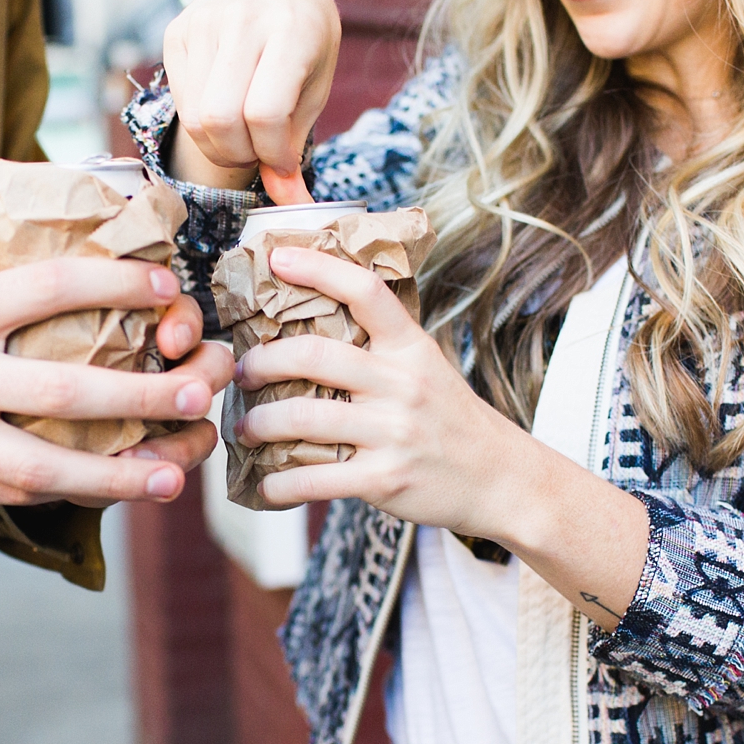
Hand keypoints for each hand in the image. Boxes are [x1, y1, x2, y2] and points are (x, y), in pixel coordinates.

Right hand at [0, 259, 232, 504]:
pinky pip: (13, 495)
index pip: (49, 288)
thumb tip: (69, 267)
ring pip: (43, 466)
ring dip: (118, 474)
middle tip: (197, 390)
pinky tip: (115, 490)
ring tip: (174, 475)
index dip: (116, 283)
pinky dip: (69, 494)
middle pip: (62, 391)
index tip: (166, 283)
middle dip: (139, 395)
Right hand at [162, 0, 339, 197]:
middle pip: (221, 118)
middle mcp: (242, 19)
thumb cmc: (305, 42)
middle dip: (239, 155)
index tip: (283, 164)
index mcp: (289, 29)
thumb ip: (294, 142)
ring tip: (243, 137)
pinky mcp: (178, 31)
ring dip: (219, 145)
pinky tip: (224, 111)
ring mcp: (204, 22)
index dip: (272, 153)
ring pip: (195, 115)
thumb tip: (289, 202)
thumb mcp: (315, 88)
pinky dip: (202, 124)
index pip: (264, 112)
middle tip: (258, 154)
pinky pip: (180, 101)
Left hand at [233, 246, 649, 622]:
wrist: (501, 479)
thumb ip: (380, 346)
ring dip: (259, 425)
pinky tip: (266, 485)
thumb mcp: (427, 367)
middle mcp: (402, 384)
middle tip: (242, 373)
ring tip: (245, 429)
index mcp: (410, 348)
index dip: (317, 267)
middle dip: (262, 363)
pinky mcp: (385, 479)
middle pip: (314, 356)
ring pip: (303, 418)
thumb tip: (311, 324)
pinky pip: (315, 479)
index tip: (276, 258)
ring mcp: (394, 433)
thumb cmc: (451, 420)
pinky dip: (280, 485)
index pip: (365, 290)